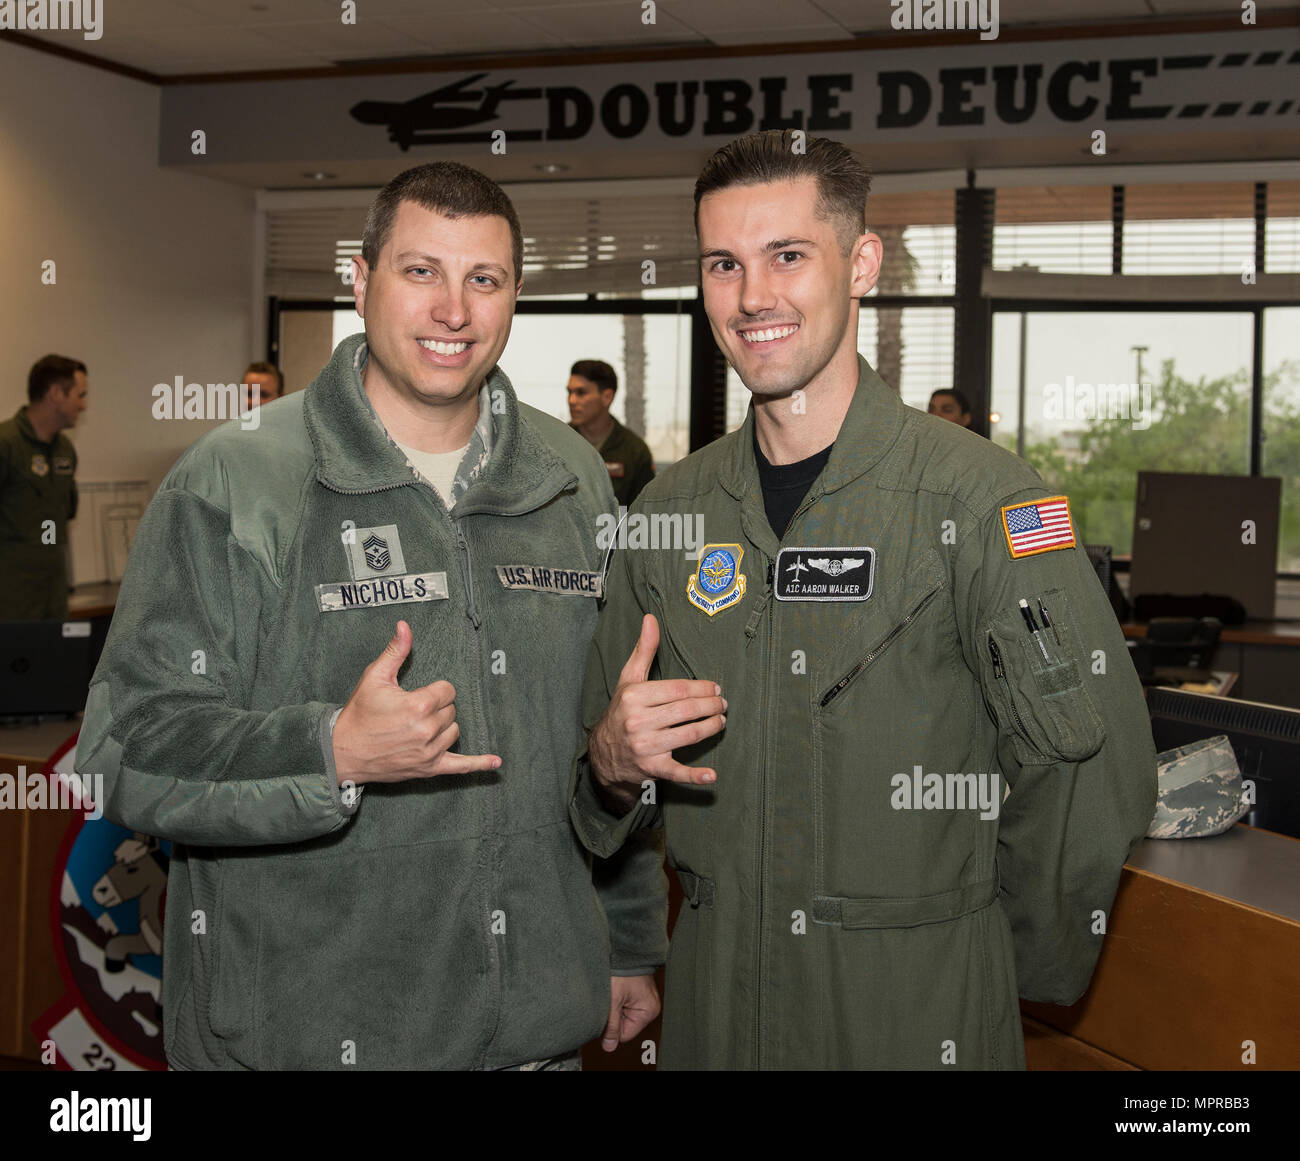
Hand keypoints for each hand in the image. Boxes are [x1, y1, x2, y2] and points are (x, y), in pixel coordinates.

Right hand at [332, 620, 500, 784]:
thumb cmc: (359, 714)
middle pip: (451, 711)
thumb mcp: (374, 677)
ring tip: (418, 727)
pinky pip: (460, 767)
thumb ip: (395, 652)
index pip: (448, 690)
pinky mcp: (428, 768)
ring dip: (442, 728)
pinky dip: (478, 764)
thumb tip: (405, 626)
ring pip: (454, 732)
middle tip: (411, 712)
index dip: (435, 690)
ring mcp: (429, 752)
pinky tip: (495, 762)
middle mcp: (427, 730)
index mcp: (418, 705)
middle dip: (436, 708)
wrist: (343, 751)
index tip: (418, 694)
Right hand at [588, 614, 725, 809]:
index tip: (716, 688)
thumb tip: (651, 618)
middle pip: (686, 710)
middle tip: (724, 704)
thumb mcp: (629, 679)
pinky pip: (676, 772)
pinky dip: (695, 776)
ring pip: (688, 735)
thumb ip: (643, 650)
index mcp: (635, 697)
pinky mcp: (651, 769)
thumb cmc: (622, 710)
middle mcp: (638, 721)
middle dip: (711, 706)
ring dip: (711, 727)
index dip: (702, 688)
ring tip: (722, 721)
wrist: (604, 753)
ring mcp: (645, 747)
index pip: (678, 689)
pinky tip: (712, 775)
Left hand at [602, 974, 659, 1051]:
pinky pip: (625, 1005)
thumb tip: (609, 1047)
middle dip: (614, 1015)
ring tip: (614, 991)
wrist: (624, 949)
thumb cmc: (621, 971)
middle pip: (625, 1025)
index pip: (625, 1034)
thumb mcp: (612, 1001)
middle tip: (611, 998)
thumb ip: (611, 1026)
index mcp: (648, 1011)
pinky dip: (618, 1000)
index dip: (612, 1026)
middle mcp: (650, 1007)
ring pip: (623, 1015)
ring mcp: (645, 1000)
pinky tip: (617, 989)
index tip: (608, 1010)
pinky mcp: (639, 994)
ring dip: (615, 1007)